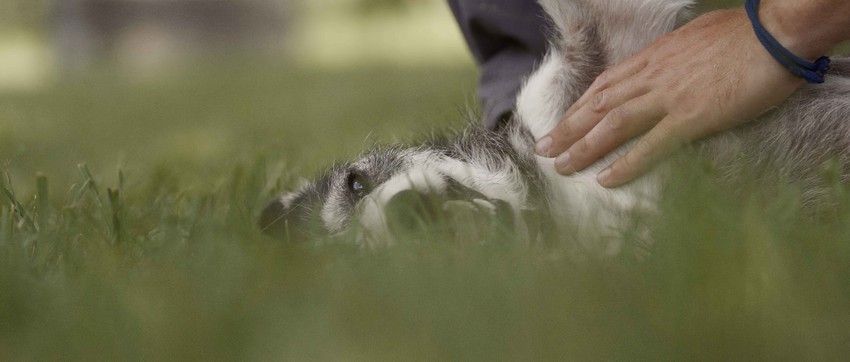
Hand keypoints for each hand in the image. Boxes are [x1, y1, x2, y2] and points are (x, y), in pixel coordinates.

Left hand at [534, 9, 803, 186]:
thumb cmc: (745, 33)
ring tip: (562, 167)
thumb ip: (675, 56)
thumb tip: (669, 66)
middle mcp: (652, 77)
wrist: (776, 34)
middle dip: (567, 128)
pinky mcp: (690, 118)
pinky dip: (625, 165)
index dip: (580, 105)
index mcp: (653, 58)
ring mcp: (668, 98)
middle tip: (544, 149)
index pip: (605, 85)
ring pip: (612, 126)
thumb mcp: (696, 38)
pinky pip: (649, 147)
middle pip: (598, 105)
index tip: (564, 122)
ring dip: (583, 148)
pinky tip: (605, 180)